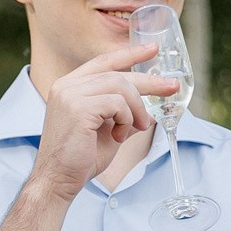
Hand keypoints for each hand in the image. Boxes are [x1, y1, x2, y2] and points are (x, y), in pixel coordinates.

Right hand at [28, 45, 182, 202]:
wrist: (58, 181)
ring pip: (120, 86)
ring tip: (138, 126)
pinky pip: (117, 103)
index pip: (103, 62)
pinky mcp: (78, 108)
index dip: (130, 54)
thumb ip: (124, 115)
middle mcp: (67, 86)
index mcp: (70, 87)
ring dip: (136, 108)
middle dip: (148, 81)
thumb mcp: (108, 131)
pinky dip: (126, 118)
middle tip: (172, 86)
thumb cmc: (80, 160)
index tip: (152, 49)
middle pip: (117, 73)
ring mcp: (70, 95)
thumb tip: (149, 111)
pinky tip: (120, 135)